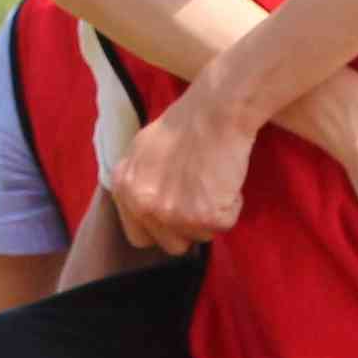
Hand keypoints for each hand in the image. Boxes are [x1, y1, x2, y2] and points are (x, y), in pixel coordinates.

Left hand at [109, 93, 258, 249]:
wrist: (215, 112)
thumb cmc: (184, 124)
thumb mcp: (141, 151)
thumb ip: (138, 183)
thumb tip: (143, 207)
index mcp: (126, 190)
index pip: (140, 237)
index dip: (161, 228)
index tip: (177, 215)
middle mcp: (145, 206)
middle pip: (172, 244)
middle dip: (188, 227)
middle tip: (200, 198)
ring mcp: (174, 214)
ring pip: (200, 236)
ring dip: (211, 215)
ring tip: (213, 182)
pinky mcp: (206, 217)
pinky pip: (225, 225)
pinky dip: (231, 206)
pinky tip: (226, 181)